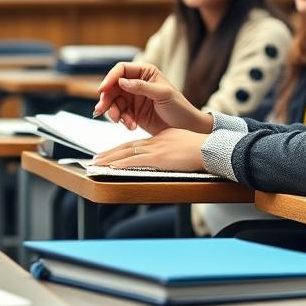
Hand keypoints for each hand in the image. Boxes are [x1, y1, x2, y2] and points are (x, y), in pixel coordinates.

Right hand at [93, 62, 210, 134]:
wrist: (185, 128)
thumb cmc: (179, 107)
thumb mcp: (162, 94)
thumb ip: (142, 87)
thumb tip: (121, 82)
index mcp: (145, 73)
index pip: (122, 70)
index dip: (110, 78)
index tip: (103, 89)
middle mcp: (136, 83)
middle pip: (113, 87)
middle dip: (106, 99)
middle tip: (101, 110)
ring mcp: (133, 98)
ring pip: (113, 102)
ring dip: (114, 112)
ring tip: (122, 121)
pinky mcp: (132, 113)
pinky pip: (119, 115)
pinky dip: (122, 121)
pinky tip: (132, 126)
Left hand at [94, 129, 208, 171]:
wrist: (209, 148)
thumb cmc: (201, 149)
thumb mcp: (181, 145)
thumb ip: (170, 149)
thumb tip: (167, 157)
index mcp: (160, 138)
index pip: (135, 144)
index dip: (120, 149)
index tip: (109, 154)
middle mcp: (155, 142)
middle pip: (126, 147)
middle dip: (110, 153)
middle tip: (96, 158)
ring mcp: (156, 149)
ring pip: (126, 153)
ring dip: (110, 159)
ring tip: (97, 163)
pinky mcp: (158, 158)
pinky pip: (135, 160)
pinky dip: (121, 163)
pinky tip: (111, 167)